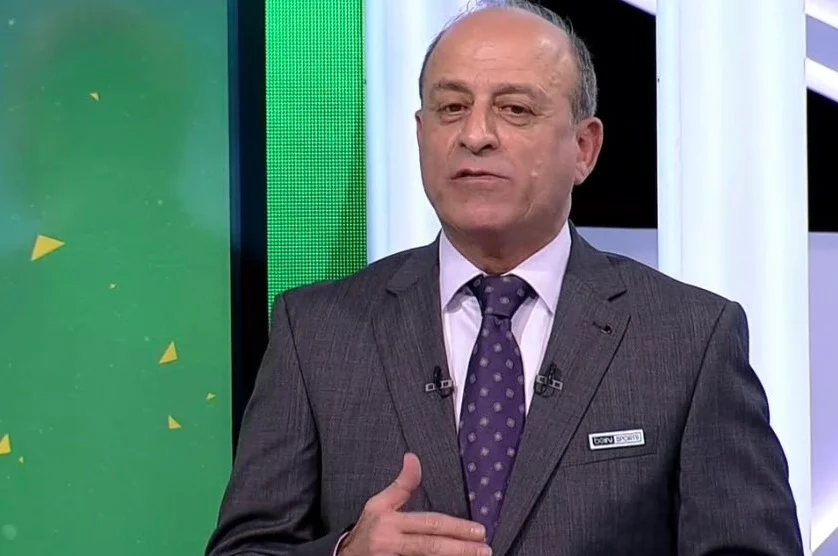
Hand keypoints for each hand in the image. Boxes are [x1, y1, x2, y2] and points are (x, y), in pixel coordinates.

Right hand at [337, 453, 490, 555]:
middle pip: (430, 546)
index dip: (455, 527)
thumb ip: (401, 485)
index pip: (428, 523)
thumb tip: (413, 458)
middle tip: (484, 549)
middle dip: (460, 548)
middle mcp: (390, 542)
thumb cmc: (368, 529)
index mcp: (389, 521)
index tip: (478, 529)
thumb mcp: (379, 504)